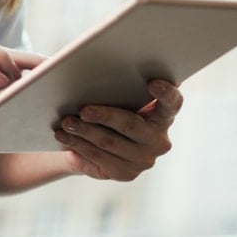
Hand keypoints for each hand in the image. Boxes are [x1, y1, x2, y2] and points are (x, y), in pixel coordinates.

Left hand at [54, 79, 182, 180]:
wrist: (98, 140)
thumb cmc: (110, 104)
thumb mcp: (116, 93)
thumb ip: (115, 80)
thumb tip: (85, 63)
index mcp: (164, 113)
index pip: (173, 102)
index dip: (166, 93)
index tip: (152, 83)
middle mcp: (159, 139)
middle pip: (131, 124)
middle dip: (104, 116)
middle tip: (83, 110)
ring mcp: (144, 159)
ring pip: (109, 142)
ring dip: (84, 131)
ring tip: (65, 122)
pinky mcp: (126, 173)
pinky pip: (99, 159)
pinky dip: (78, 145)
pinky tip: (63, 136)